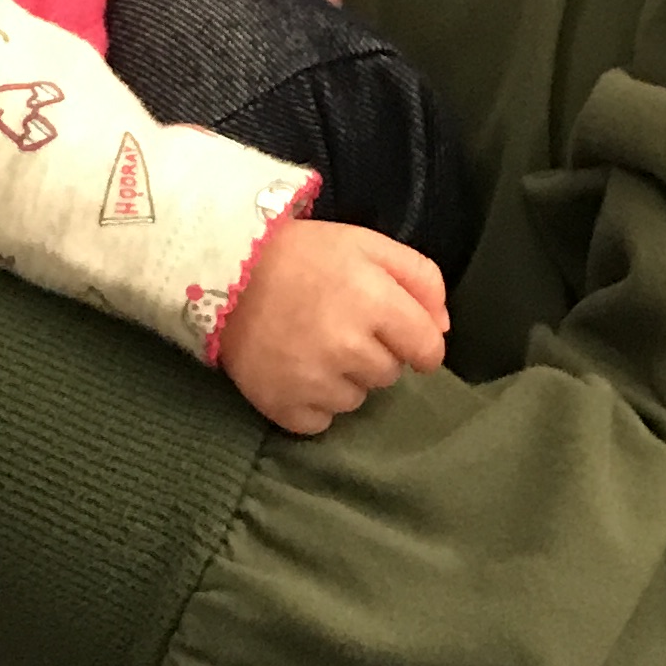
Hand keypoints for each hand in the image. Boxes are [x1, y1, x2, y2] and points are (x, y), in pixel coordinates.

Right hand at [215, 216, 447, 433]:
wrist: (222, 271)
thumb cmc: (302, 254)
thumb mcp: (367, 245)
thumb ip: (420, 278)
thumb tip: (443, 328)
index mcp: (375, 302)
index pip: (428, 350)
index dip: (417, 341)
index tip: (396, 332)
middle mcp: (348, 347)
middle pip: (389, 374)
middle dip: (373, 353)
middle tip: (338, 325)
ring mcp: (315, 382)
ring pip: (357, 399)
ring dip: (343, 378)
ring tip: (311, 345)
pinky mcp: (284, 407)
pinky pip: (321, 421)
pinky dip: (312, 402)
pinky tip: (294, 370)